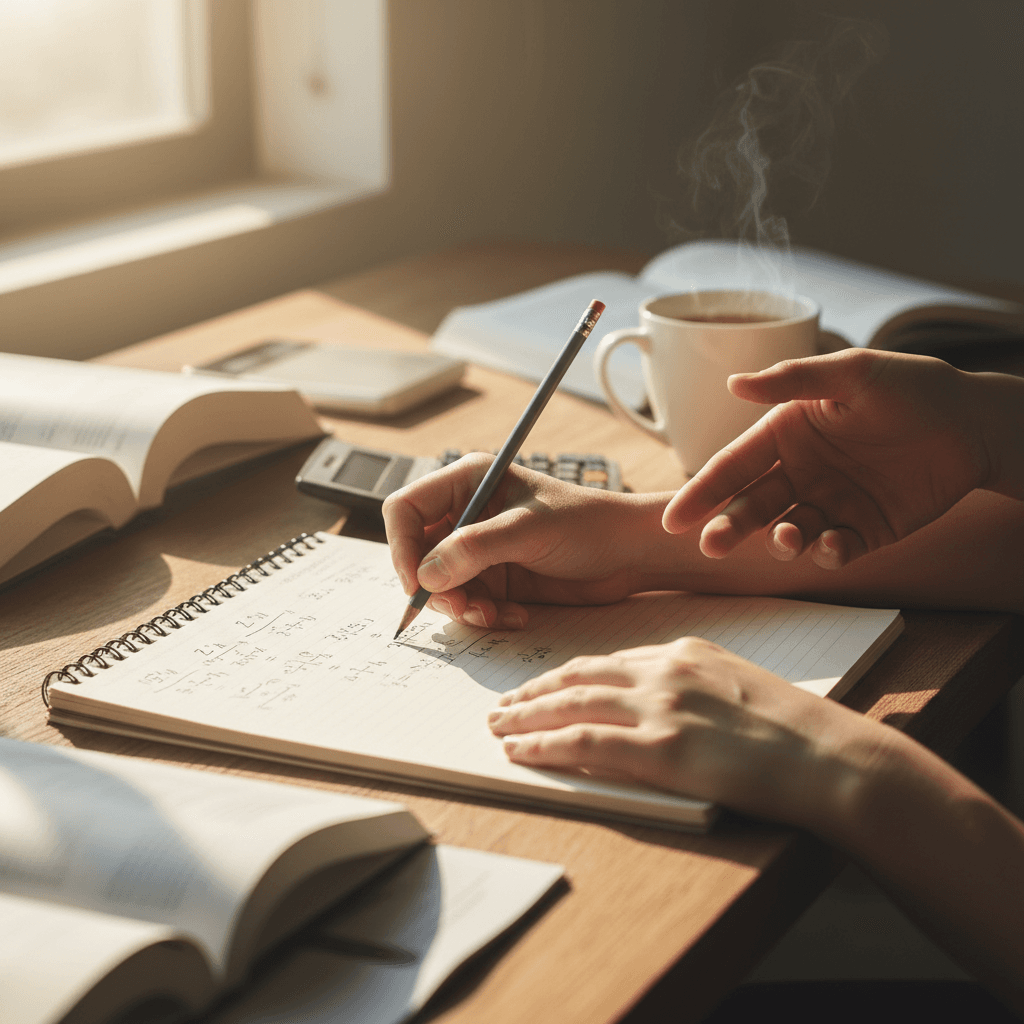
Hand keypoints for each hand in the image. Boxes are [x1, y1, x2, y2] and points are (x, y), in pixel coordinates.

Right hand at [382, 454, 662, 628]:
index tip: (417, 582)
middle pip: (416, 554)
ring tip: (494, 615)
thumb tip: (425, 575)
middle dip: (434, 586)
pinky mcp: (495, 581)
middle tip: (461, 607)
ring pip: (439, 586)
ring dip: (462, 607)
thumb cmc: (588, 525)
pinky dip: (483, 616)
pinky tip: (514, 617)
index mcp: (467, 481)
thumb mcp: (530, 530)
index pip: (405, 510)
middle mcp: (467, 514)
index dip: (401, 546)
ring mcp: (479, 550)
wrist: (630, 555)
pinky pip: (467, 605)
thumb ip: (475, 548)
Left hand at [487, 637, 868, 825]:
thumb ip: (692, 685)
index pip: (607, 660)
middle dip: (535, 690)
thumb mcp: (738, 686)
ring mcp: (662, 708)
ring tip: (499, 725)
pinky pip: (585, 743)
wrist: (831, 757)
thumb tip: (653, 703)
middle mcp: (666, 672)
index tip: (541, 685)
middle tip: (503, 703)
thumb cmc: (796, 729)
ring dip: (527, 715)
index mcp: (684, 652)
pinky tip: (521, 752)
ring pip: (572, 704)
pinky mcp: (663, 750)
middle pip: (579, 675)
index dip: (565, 674)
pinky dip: (545, 746)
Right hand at [662, 349, 991, 568]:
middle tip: (711, 546)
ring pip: (786, 532)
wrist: (976, 422)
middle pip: (751, 506)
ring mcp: (831, 503)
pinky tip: (831, 544)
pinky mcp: (865, 529)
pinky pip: (835, 548)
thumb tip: (732, 384)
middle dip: (728, 528)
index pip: (733, 467)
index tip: (673, 521)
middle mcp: (801, 472)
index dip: (702, 494)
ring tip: (785, 538)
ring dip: (777, 541)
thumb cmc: (912, 387)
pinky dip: (828, 552)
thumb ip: (792, 381)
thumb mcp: (853, 373)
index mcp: (787, 435)